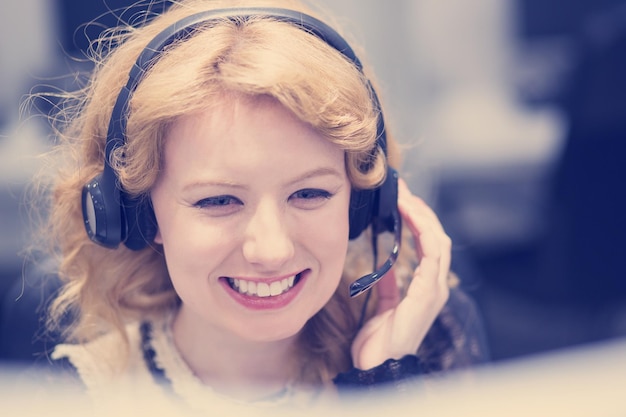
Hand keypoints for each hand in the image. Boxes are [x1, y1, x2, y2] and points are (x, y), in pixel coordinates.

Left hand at [350, 179, 450, 369]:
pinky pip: (431, 256)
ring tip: (405, 196)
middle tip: (401, 189)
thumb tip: (387, 265)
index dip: (417, 218)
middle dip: (420, 210)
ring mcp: (434, 291)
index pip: (428, 244)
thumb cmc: (379, 341)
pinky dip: (423, 231)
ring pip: (438, 241)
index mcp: (425, 287)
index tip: (400, 197)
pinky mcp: (427, 296)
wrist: (377, 368)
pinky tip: (409, 215)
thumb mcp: (382, 305)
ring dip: (422, 215)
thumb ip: (389, 284)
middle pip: (436, 237)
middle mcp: (435, 286)